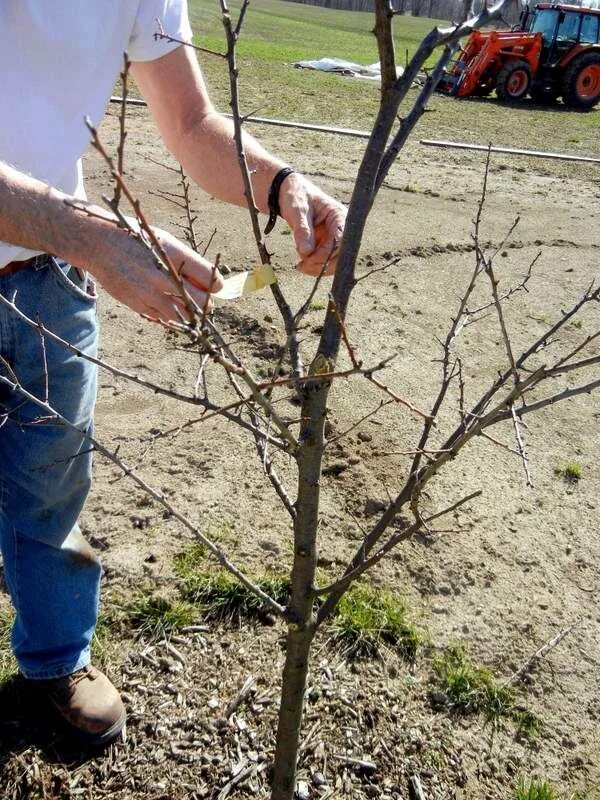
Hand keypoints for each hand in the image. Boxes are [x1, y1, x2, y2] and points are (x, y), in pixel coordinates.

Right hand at [87, 222, 223, 322]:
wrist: (98, 244)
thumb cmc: (137, 240)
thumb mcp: (165, 241)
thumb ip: (186, 262)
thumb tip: (209, 282)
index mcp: (174, 255)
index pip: (211, 279)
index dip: (216, 285)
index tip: (214, 286)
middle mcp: (163, 276)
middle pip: (201, 302)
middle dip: (207, 303)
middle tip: (204, 301)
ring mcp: (150, 293)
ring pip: (184, 316)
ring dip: (188, 313)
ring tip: (184, 304)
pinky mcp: (138, 305)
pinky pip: (163, 318)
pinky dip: (169, 314)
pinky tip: (164, 303)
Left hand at [278, 174, 345, 276]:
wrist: (289, 195)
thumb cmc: (295, 197)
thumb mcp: (297, 211)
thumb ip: (302, 230)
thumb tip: (306, 252)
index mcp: (339, 215)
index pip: (341, 239)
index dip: (328, 252)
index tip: (309, 258)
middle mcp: (341, 228)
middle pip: (340, 255)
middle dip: (322, 263)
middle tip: (302, 265)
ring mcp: (334, 238)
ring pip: (333, 262)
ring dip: (317, 268)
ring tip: (300, 265)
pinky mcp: (327, 246)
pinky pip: (325, 262)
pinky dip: (314, 266)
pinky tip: (302, 264)